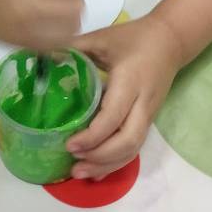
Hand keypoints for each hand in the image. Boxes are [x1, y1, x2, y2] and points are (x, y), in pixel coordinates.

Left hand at [67, 15, 182, 179]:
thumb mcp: (102, 38)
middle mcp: (142, 103)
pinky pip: (135, 146)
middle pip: (127, 141)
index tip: (69, 143)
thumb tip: (41, 58)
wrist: (170, 40)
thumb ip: (74, 47)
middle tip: (73, 163)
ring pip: (133, 149)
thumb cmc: (133, 38)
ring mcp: (148, 114)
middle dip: (100, 157)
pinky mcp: (148, 119)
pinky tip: (97, 170)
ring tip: (80, 173)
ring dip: (107, 164)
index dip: (92, 136)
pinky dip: (116, 162)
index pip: (113, 117)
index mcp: (130, 82)